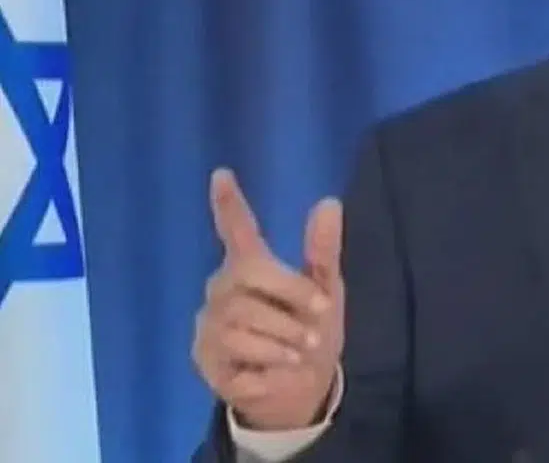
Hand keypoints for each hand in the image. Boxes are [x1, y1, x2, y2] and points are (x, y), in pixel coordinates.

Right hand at [192, 169, 345, 430]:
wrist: (300, 389)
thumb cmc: (309, 331)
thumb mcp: (325, 292)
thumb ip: (322, 252)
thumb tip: (329, 202)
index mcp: (252, 267)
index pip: (236, 230)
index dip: (229, 204)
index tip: (222, 174)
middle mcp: (223, 288)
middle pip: (249, 274)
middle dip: (291, 292)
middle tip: (321, 313)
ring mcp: (210, 323)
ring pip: (243, 317)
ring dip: (284, 335)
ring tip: (303, 348)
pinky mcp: (204, 357)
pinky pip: (236, 351)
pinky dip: (269, 361)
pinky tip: (279, 367)